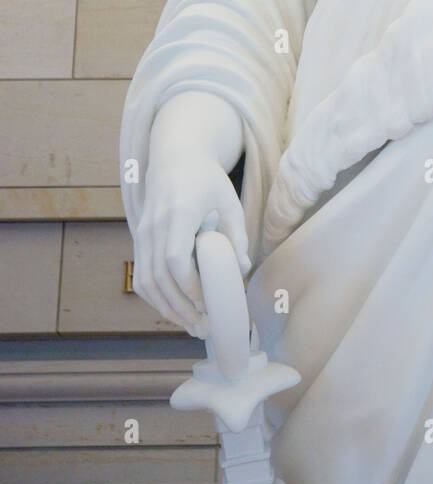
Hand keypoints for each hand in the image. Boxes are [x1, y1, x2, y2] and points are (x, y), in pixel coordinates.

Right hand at [134, 150, 250, 335]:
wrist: (175, 155)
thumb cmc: (206, 178)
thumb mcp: (230, 200)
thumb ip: (237, 235)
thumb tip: (242, 269)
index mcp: (178, 212)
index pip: (175, 257)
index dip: (190, 285)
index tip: (208, 301)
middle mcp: (154, 224)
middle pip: (159, 277)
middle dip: (181, 307)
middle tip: (204, 328)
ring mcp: (142, 232)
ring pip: (146, 280)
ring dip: (167, 308)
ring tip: (190, 325)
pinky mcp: (139, 238)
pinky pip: (141, 275)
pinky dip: (155, 297)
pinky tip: (174, 309)